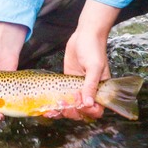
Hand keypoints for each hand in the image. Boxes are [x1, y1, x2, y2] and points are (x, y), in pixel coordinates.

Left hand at [46, 0, 119, 120]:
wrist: (85, 34)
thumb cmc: (94, 49)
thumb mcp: (94, 67)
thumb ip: (90, 85)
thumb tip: (88, 103)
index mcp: (100, 90)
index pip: (97, 109)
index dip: (88, 112)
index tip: (79, 107)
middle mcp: (89, 91)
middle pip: (82, 111)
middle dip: (72, 112)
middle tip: (62, 106)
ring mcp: (77, 87)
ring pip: (71, 105)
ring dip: (62, 110)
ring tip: (51, 110)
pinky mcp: (67, 82)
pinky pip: (62, 96)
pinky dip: (55, 102)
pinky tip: (46, 106)